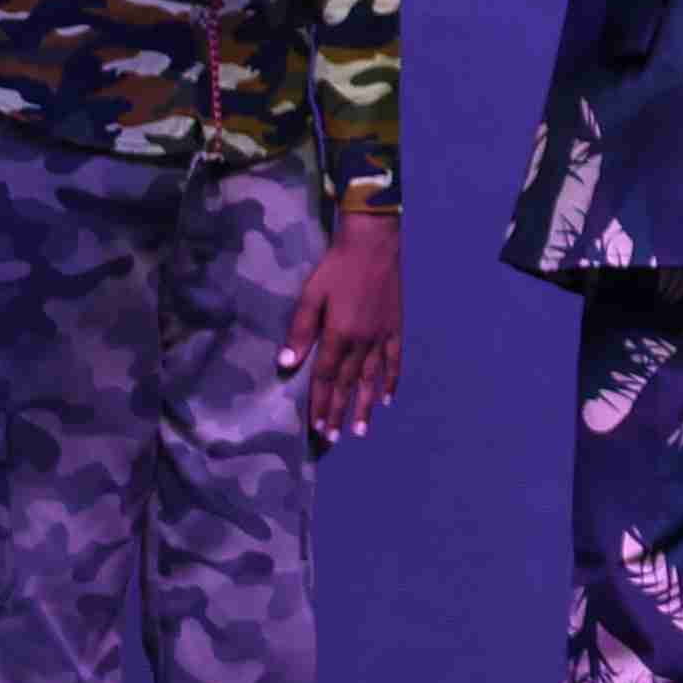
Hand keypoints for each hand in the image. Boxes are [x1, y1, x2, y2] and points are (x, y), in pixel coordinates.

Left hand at [284, 213, 406, 441]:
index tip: (316, 428)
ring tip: (361, 430)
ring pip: (372, 379)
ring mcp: (382, 336)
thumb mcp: (312, 295)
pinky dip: (392, 380)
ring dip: (365, 406)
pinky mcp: (396, 327)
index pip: (326, 378)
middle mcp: (362, 342)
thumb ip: (300, 330)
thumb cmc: (337, 267)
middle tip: (332, 439)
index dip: (320, 403)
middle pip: (348, 384)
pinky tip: (388, 398)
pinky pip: (394, 360)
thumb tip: (287, 363)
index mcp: (339, 335)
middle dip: (338, 412)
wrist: (374, 244)